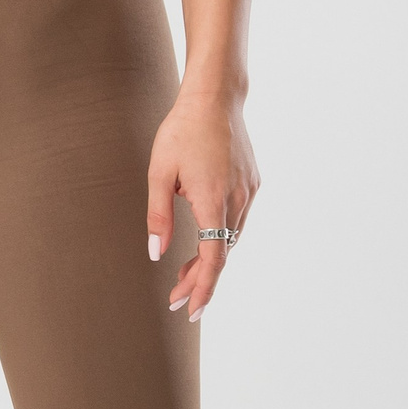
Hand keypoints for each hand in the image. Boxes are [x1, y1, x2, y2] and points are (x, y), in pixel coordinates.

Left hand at [146, 88, 258, 322]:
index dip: (203, 288)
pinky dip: (221, 237)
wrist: (214, 97)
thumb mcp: (159, 173)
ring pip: (231, 239)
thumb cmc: (181, 130)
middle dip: (200, 279)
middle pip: (222, 253)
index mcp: (212, 199)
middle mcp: (236, 199)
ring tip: (184, 274)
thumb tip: (156, 253)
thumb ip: (158, 216)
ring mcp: (248, 191)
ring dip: (210, 259)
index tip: (191, 311)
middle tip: (176, 298)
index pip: (213, 258)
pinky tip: (203, 240)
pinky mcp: (251, 183)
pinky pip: (237, 220)